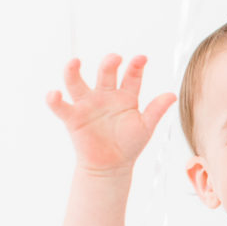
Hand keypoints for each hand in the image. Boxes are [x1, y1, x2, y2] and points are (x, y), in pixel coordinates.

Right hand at [46, 54, 176, 173]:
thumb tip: (172, 94)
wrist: (112, 166)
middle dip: (109, 64)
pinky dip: (54, 100)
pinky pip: (60, 107)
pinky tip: (54, 93)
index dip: (136, 66)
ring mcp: (88, 104)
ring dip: (73, 71)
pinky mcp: (73, 118)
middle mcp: (105, 95)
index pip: (131, 76)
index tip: (142, 58)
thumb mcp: (146, 126)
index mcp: (125, 96)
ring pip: (77, 83)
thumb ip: (156, 110)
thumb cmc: (129, 144)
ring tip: (75, 61)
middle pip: (105, 74)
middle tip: (115, 58)